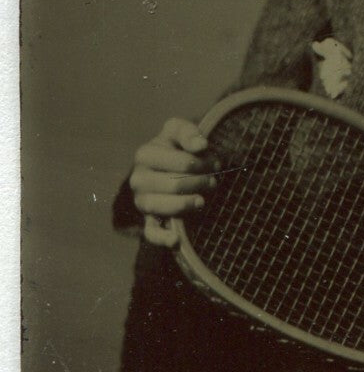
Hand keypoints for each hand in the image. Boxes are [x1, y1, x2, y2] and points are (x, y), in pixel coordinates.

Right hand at [128, 117, 217, 246]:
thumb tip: (201, 145)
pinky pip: (150, 232)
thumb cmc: (175, 146)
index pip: (181, 162)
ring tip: (202, 200)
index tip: (216, 162)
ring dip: (186, 204)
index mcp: (145, 154)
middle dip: (200, 183)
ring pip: (160, 206)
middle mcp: (138, 178)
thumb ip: (188, 132)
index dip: (203, 164)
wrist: (165, 166)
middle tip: (214, 180)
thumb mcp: (179, 131)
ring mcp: (142, 200)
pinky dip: (162, 238)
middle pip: (174, 185)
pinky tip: (176, 240)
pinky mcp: (147, 219)